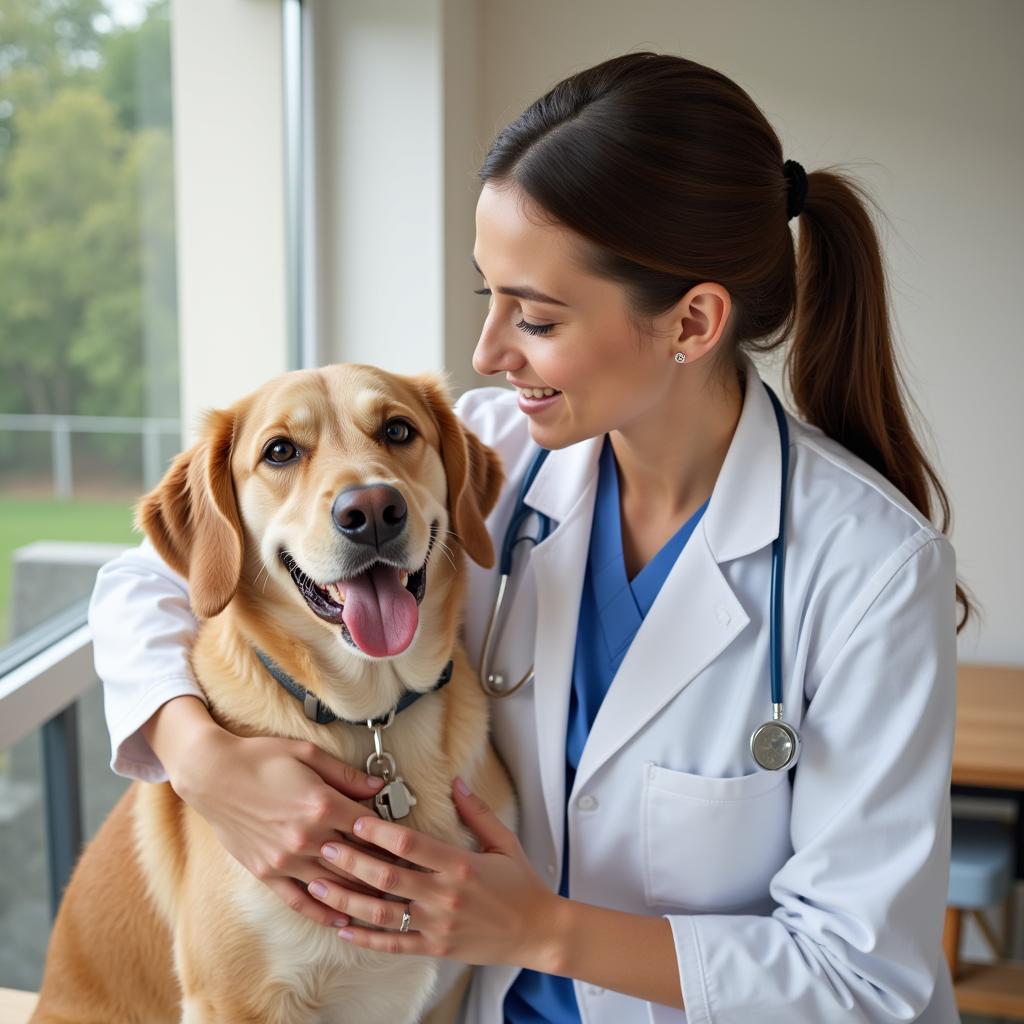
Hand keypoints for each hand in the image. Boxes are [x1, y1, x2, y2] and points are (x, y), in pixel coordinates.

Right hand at [172, 726, 395, 926]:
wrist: (212, 774)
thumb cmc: (261, 758)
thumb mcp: (308, 754)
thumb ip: (346, 775)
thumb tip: (378, 788)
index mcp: (321, 805)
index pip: (369, 828)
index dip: (392, 837)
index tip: (409, 846)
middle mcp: (306, 837)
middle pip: (356, 862)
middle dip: (383, 871)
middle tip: (406, 879)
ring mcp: (285, 859)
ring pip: (333, 885)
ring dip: (361, 896)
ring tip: (386, 904)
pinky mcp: (267, 873)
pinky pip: (299, 900)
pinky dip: (323, 912)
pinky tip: (341, 919)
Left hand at [305, 777, 562, 970]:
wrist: (537, 931)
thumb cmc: (521, 885)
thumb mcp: (504, 841)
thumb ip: (477, 811)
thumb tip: (456, 782)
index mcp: (460, 865)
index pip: (411, 844)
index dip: (380, 831)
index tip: (355, 820)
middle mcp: (444, 895)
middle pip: (388, 877)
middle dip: (352, 861)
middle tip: (326, 847)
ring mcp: (437, 925)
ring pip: (382, 913)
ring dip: (347, 900)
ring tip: (319, 887)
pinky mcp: (435, 947)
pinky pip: (393, 945)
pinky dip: (365, 939)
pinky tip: (342, 929)